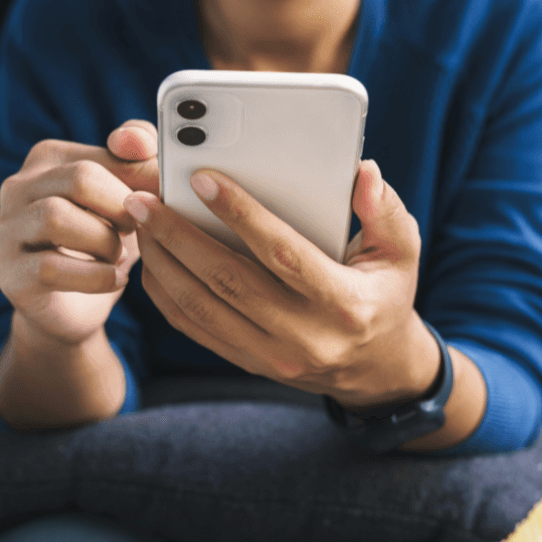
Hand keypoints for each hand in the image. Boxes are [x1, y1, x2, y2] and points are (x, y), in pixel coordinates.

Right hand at [0, 120, 157, 345]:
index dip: (145, 177)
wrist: (73, 307)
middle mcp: (19, 187)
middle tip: (136, 229)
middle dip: (122, 207)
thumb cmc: (103, 242)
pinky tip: (115, 279)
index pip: (107, 152)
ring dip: (105, 241)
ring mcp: (7, 230)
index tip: (163, 198)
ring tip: (118, 255)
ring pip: (57, 217)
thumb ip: (139, 160)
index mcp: (50, 158)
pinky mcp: (10, 273)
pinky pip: (50, 267)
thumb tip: (138, 141)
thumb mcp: (127, 198)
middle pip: (80, 177)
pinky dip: (95, 276)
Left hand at [123, 160, 440, 409]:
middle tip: (145, 199)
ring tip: (141, 223)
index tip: (202, 178)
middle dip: (179, 236)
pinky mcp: (248, 363)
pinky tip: (152, 260)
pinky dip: (166, 294)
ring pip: (201, 307)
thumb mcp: (400, 252)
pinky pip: (195, 329)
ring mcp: (272, 356)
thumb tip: (362, 171)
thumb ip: (383, 210)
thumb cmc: (385, 295)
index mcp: (343, 303)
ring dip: (163, 262)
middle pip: (227, 280)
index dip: (240, 214)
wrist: (376, 370)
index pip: (282, 254)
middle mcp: (304, 336)